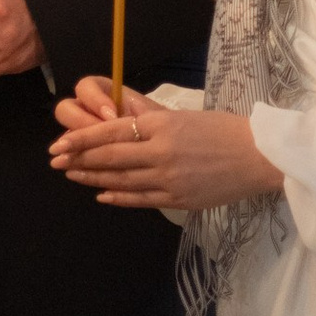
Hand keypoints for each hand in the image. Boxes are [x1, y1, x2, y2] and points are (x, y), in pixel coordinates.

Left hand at [49, 78, 282, 214]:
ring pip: (121, 179)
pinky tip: (102, 194)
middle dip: (79, 159)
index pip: (111, 131)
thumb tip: (120, 117)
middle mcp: (161, 152)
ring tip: (73, 176)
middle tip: (56, 161)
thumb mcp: (185, 116)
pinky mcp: (178, 198)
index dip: (82, 139)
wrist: (260, 156)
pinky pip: (140, 199)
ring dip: (93, 178)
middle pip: (110, 156)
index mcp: (163, 125)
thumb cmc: (225, 130)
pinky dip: (118, 197)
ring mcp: (169, 178)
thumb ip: (152, 120)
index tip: (60, 143)